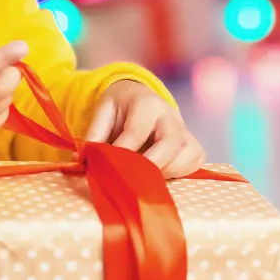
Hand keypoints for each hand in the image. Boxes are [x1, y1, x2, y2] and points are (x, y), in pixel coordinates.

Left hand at [86, 80, 205, 178]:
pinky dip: (181, 172)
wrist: (141, 99)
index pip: (136, 131)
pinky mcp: (193, 144)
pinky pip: (196, 160)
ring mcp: (185, 130)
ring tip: (144, 177)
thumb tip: (83, 159)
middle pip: (170, 142)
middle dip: (150, 165)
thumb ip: (94, 134)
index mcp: (146, 104)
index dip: (122, 153)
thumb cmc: (121, 109)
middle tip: (131, 179)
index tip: (107, 169)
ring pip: (187, 153)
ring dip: (167, 171)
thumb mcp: (103, 112)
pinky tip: (161, 175)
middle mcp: (170, 116)